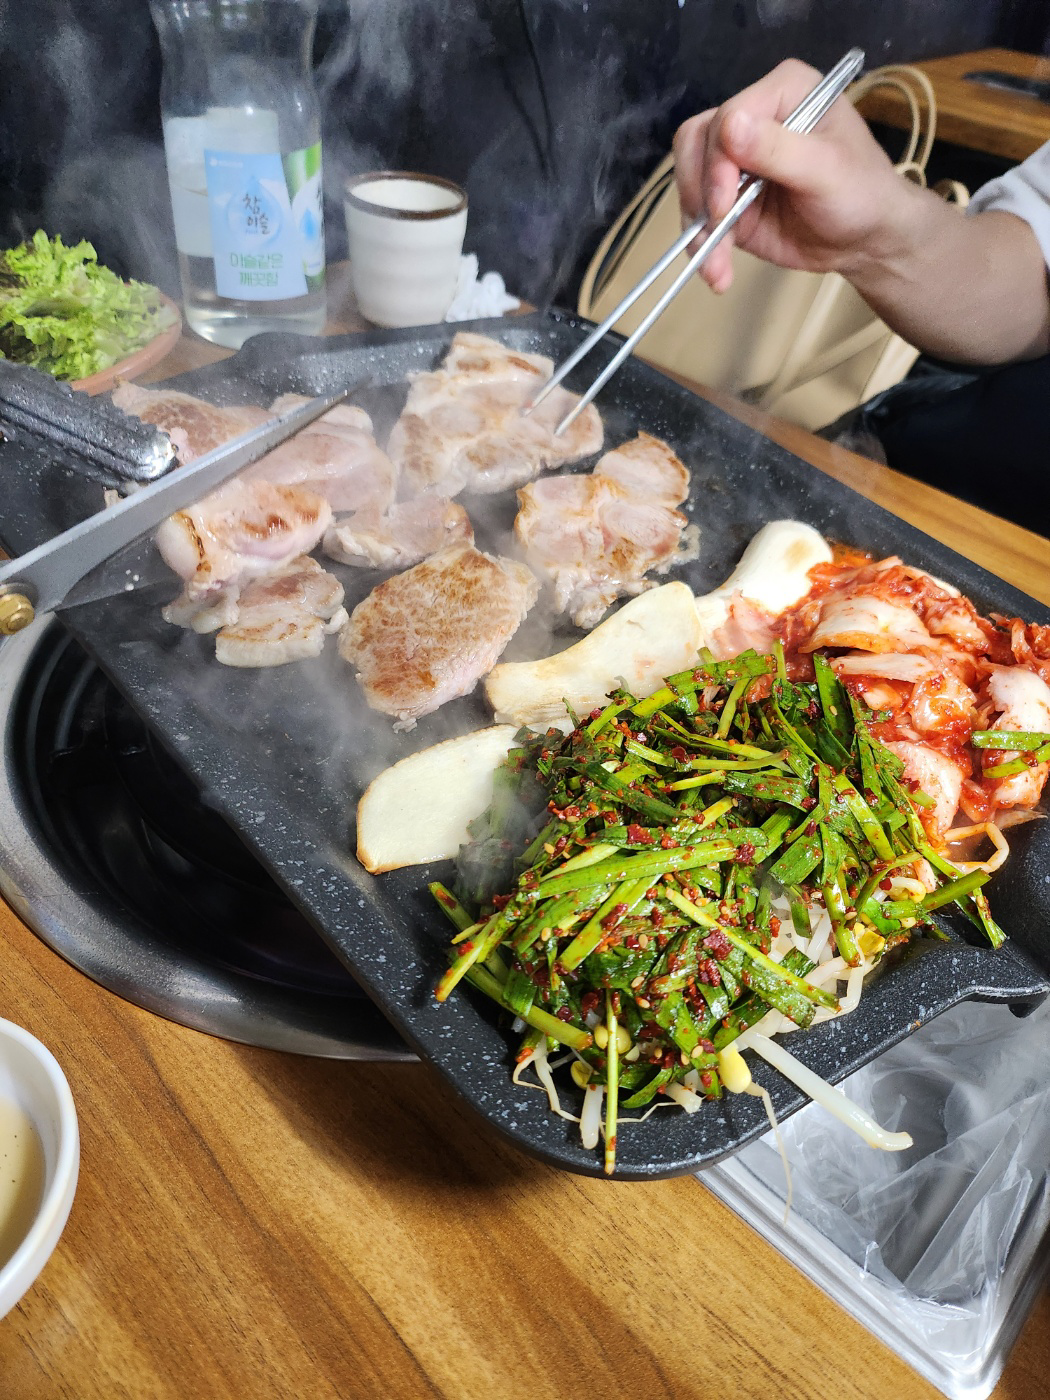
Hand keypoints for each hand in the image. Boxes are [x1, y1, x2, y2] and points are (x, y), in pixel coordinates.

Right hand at [673, 59, 909, 292]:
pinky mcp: (728, 198)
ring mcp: (736, 160)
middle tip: (718, 230)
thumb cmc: (860, 192)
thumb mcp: (826, 169)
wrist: (865, 239)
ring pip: (690, 181)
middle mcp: (753, 119)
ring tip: (716, 266)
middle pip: (696, 143)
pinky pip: (698, 216)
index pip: (727, 115)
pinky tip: (717, 273)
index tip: (725, 204)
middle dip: (701, 192)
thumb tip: (729, 125)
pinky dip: (702, 246)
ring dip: (697, 227)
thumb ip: (779, 148)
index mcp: (783, 92)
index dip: (718, 160)